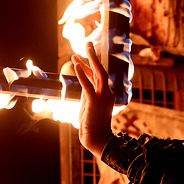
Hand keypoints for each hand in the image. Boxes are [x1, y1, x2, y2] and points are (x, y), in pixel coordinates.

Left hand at [73, 42, 114, 158]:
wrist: (97, 140)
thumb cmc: (92, 127)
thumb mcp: (88, 107)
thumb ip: (87, 95)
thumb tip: (83, 86)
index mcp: (106, 95)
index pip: (97, 77)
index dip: (88, 66)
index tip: (78, 59)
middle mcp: (107, 93)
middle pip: (101, 70)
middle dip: (93, 56)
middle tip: (87, 44)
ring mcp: (103, 97)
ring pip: (98, 74)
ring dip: (90, 60)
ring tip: (82, 50)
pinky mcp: (95, 102)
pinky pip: (88, 86)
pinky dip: (82, 75)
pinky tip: (76, 65)